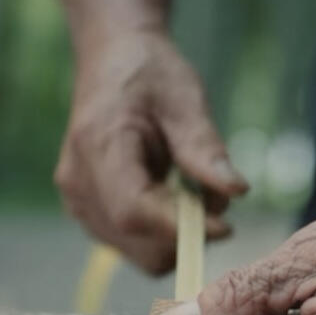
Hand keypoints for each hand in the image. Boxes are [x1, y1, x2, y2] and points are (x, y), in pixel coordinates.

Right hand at [55, 30, 247, 273]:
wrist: (113, 60)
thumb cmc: (151, 75)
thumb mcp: (186, 101)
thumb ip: (206, 149)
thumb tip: (236, 192)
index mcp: (98, 146)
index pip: (134, 211)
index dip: (181, 229)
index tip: (227, 227)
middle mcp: (79, 183)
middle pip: (139, 243)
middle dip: (186, 235)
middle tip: (213, 198)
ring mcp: (79, 203)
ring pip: (141, 254)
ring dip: (178, 236)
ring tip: (192, 189)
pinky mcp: (90, 214)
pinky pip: (136, 246)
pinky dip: (164, 234)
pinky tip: (174, 196)